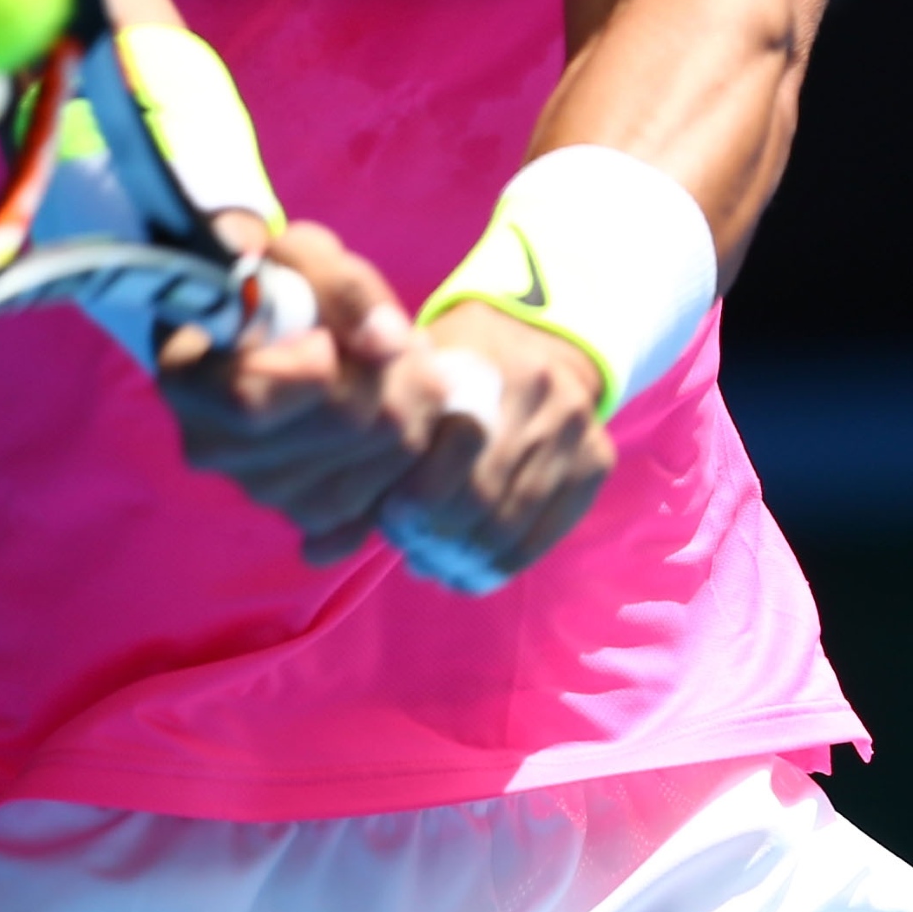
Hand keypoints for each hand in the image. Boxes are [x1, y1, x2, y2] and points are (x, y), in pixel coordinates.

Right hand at [159, 218, 453, 552]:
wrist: (283, 327)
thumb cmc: (282, 282)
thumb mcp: (302, 256)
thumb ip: (342, 285)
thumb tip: (386, 342)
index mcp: (187, 380)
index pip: (249, 401)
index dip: (311, 370)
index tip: (324, 339)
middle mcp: (215, 447)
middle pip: (339, 426)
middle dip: (393, 372)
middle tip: (400, 338)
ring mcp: (265, 490)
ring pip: (381, 459)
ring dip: (417, 403)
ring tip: (401, 367)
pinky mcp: (313, 516)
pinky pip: (398, 493)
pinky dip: (422, 449)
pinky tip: (407, 413)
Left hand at [370, 302, 614, 589]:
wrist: (535, 338)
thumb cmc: (448, 368)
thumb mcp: (408, 379)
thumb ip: (371, 443)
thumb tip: (315, 549)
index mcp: (482, 360)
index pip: (450, 448)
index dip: (418, 500)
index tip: (393, 522)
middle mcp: (538, 389)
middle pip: (482, 496)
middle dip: (441, 537)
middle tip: (413, 552)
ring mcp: (575, 425)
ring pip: (512, 523)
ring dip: (468, 559)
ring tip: (437, 566)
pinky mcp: (598, 459)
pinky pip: (546, 534)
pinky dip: (503, 565)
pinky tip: (471, 573)